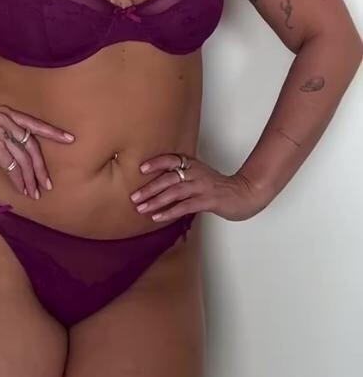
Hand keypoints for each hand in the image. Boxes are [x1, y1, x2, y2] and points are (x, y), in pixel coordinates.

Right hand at [0, 88, 75, 198]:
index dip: (53, 132)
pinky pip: (14, 167)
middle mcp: (5, 118)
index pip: (34, 123)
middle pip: (32, 144)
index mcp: (5, 111)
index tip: (70, 139)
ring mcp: (0, 132)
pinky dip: (19, 181)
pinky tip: (22, 191)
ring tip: (36, 193)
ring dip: (31, 179)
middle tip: (49, 183)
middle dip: (41, 167)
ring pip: (24, 158)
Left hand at [129, 152, 268, 223]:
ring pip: (174, 192)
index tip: (141, 169)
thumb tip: (160, 184)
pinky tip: (158, 217)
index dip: (156, 163)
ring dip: (156, 201)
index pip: (172, 160)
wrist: (243, 193)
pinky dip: (170, 212)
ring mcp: (202, 186)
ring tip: (141, 209)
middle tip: (134, 197)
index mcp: (193, 165)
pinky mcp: (208, 200)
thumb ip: (184, 176)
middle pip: (168, 178)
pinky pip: (185, 206)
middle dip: (149, 188)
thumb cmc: (219, 187)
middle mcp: (196, 173)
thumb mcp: (200, 176)